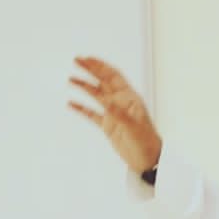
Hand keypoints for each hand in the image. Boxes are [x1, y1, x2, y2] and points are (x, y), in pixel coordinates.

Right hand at [68, 56, 162, 175]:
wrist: (147, 159)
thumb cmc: (146, 141)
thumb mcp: (133, 126)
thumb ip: (119, 113)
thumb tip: (106, 102)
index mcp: (129, 98)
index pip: (113, 76)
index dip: (101, 66)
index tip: (88, 58)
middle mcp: (120, 102)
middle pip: (103, 81)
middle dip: (90, 70)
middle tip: (77, 61)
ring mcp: (113, 113)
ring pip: (96, 95)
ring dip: (84, 86)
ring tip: (71, 79)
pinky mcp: (108, 125)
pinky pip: (91, 114)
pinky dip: (81, 108)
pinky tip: (71, 104)